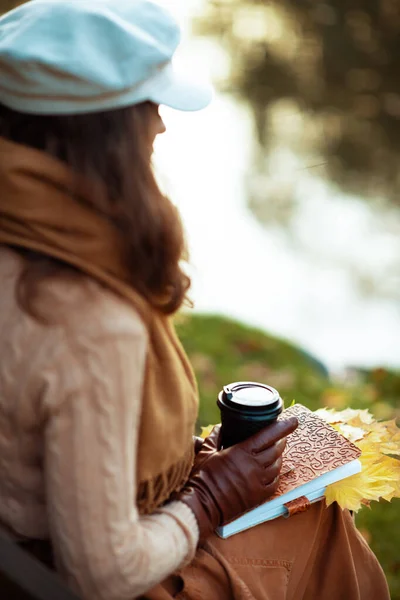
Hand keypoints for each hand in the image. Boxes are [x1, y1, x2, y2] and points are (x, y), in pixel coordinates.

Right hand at [178, 417, 297, 542]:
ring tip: (277, 452)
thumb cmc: (202, 476)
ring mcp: (258, 482)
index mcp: (242, 452)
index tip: (294, 421)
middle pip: (276, 450)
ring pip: (277, 466)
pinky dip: (276, 475)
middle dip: (281, 440)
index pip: (268, 435)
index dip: (282, 427)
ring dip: (279, 457)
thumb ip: (215, 436)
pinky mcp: (258, 496)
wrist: (203, 504)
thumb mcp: (206, 452)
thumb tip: (220, 426)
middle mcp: (253, 466)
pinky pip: (275, 483)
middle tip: (281, 436)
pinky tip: (273, 471)